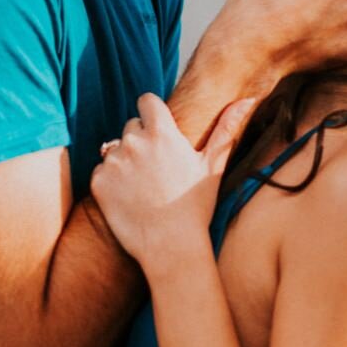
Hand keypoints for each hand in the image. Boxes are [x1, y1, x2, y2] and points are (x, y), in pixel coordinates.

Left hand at [91, 94, 254, 265]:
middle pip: (131, 126)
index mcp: (162, 132)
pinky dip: (111, 181)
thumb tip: (248, 99)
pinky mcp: (98, 181)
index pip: (146, 100)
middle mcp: (134, 141)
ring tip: (143, 187)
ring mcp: (113, 161)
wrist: (170, 247)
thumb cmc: (196, 207)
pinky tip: (129, 198)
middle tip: (156, 169)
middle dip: (141, 140)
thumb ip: (225, 129)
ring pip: (114, 149)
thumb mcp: (213, 166)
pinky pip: (101, 171)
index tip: (158, 129)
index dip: (152, 113)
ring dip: (124, 161)